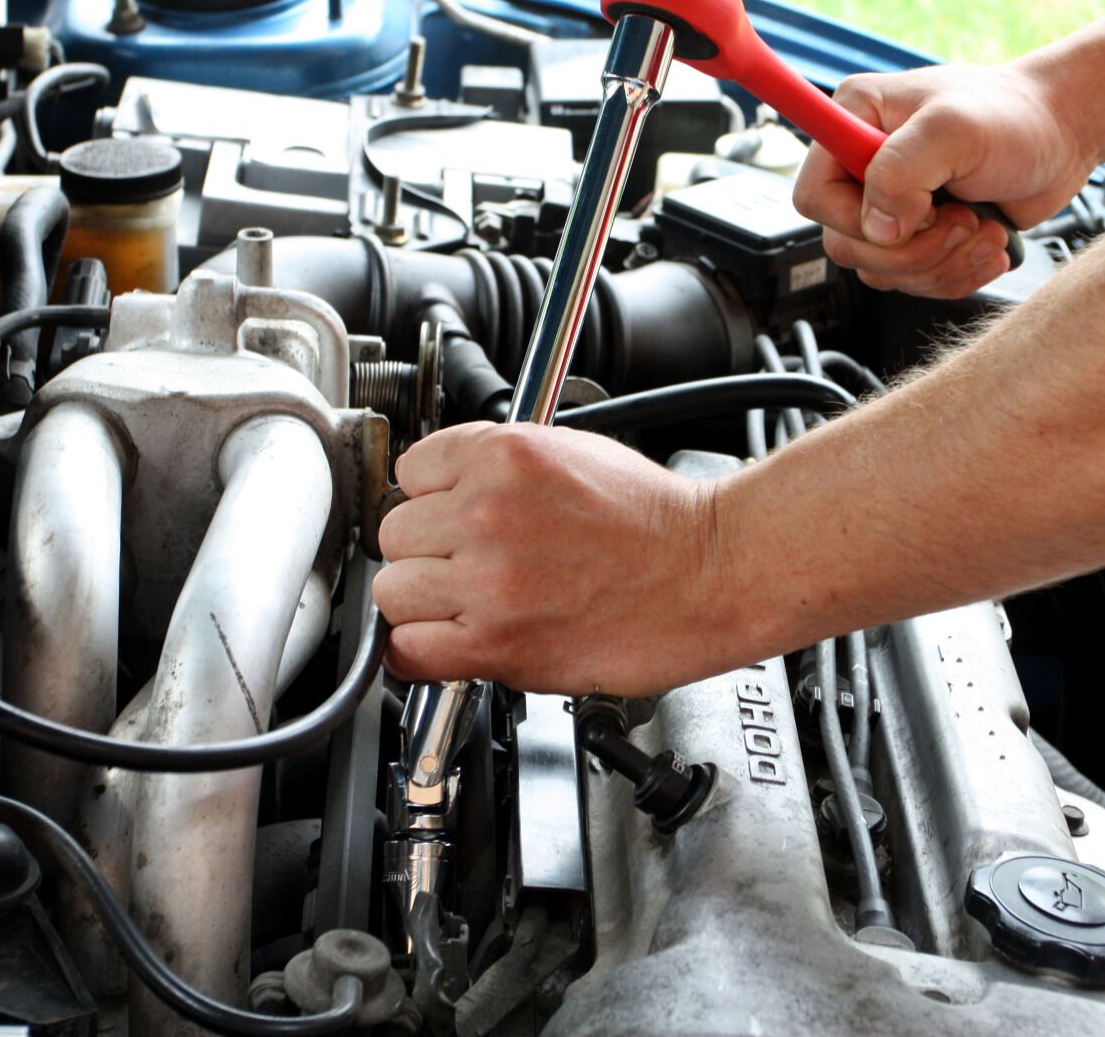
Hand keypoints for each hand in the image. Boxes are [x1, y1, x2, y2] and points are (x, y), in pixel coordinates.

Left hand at [373, 422, 738, 694]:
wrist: (711, 573)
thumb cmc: (657, 521)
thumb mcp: (572, 452)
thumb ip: (498, 468)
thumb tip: (445, 493)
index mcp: (503, 454)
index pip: (411, 470)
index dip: (433, 498)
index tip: (450, 518)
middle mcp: (487, 511)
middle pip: (395, 533)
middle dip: (427, 551)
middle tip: (467, 565)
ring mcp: (489, 579)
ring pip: (394, 592)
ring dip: (423, 603)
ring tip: (466, 604)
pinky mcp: (497, 641)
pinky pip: (409, 650)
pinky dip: (422, 652)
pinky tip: (452, 642)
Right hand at [793, 63, 1094, 297]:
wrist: (1063, 135)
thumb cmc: (1015, 116)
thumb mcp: (955, 129)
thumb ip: (901, 171)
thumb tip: (877, 227)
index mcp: (855, 121)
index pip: (813, 196)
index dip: (856, 219)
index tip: (914, 210)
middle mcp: (864, 165)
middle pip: (847, 246)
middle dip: (913, 249)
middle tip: (962, 220)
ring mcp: (893, 205)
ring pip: (883, 272)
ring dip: (942, 264)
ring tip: (985, 229)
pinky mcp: (921, 236)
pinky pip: (916, 282)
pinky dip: (957, 274)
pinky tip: (991, 244)